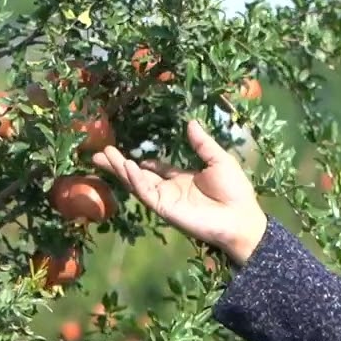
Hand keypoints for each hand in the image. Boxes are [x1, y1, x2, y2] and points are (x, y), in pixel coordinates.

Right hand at [92, 119, 267, 264]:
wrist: (241, 218)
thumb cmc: (235, 191)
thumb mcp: (219, 160)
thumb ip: (202, 144)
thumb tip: (191, 122)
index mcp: (182, 179)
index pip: (156, 170)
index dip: (141, 163)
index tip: (126, 155)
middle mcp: (170, 190)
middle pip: (138, 175)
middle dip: (118, 165)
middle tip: (99, 153)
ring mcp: (166, 200)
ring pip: (136, 183)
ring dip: (120, 170)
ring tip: (104, 156)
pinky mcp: (165, 209)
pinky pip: (146, 193)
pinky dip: (135, 180)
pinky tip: (127, 167)